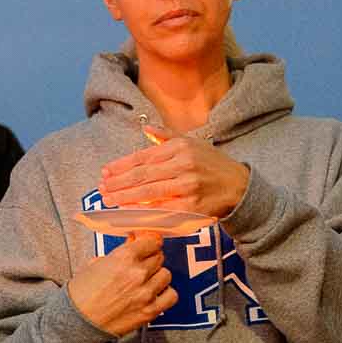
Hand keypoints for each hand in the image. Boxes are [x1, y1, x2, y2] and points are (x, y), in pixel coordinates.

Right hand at [67, 232, 175, 335]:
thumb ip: (119, 253)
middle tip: (142, 265)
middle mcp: (137, 273)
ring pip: (166, 275)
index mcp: (123, 257)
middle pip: (159, 257)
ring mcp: (146, 292)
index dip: (149, 244)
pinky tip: (155, 294)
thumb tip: (133, 245)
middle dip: (151, 259)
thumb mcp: (96, 264)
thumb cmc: (82, 293)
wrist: (78, 321)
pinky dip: (165, 294)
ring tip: (146, 282)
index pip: (152, 242)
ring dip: (157, 276)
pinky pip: (171, 296)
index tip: (148, 246)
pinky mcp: (150, 310)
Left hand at [98, 133, 249, 218]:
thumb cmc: (213, 164)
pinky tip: (130, 213)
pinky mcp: (192, 207)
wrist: (240, 186)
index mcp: (180, 147)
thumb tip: (146, 129)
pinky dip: (144, 213)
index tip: (106, 172)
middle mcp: (183, 165)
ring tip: (110, 200)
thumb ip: (167, 136)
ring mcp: (188, 187)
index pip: (144, 156)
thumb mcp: (193, 143)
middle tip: (102, 189)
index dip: (121, 165)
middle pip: (143, 175)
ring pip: (149, 193)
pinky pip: (162, 211)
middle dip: (119, 183)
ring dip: (126, 197)